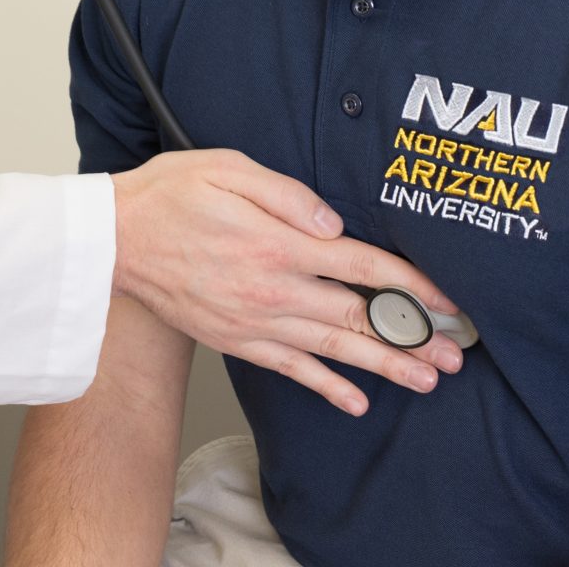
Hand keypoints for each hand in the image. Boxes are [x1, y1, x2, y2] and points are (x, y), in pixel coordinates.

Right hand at [110, 149, 463, 414]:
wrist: (113, 241)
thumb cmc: (169, 196)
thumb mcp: (228, 169)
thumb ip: (288, 195)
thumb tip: (335, 223)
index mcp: (280, 243)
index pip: (364, 267)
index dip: (412, 285)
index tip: (448, 300)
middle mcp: (274, 290)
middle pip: (359, 317)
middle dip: (412, 337)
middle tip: (455, 355)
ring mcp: (256, 322)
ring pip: (334, 349)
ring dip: (384, 366)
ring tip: (426, 381)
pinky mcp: (237, 341)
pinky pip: (292, 370)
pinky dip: (327, 387)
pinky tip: (356, 400)